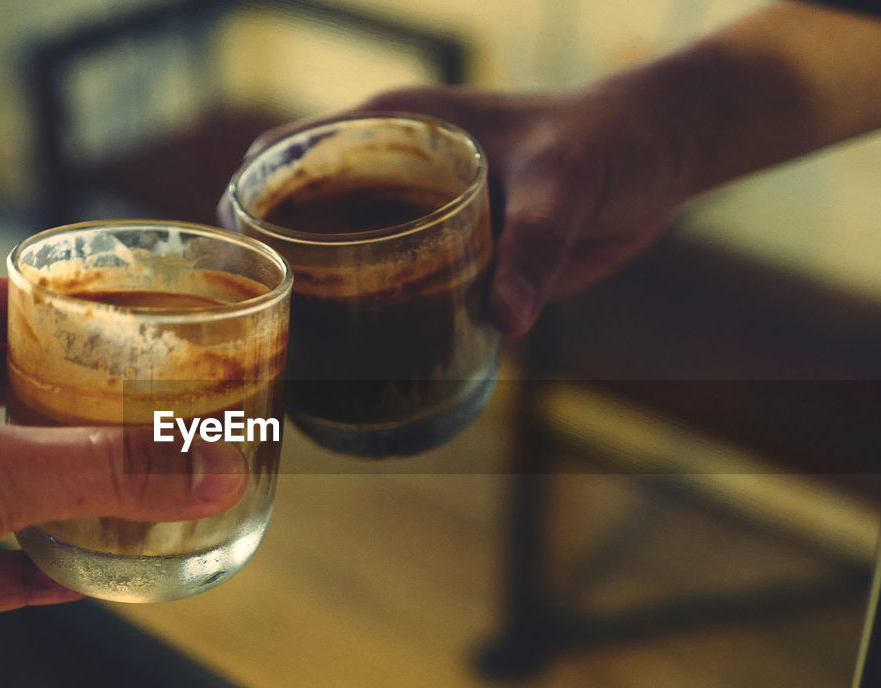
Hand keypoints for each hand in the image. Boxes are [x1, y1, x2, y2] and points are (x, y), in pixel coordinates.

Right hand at [221, 85, 687, 336]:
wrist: (659, 160)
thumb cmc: (608, 142)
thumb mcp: (564, 182)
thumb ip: (533, 245)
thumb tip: (505, 320)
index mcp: (395, 127)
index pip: (285, 153)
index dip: (241, 198)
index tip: (222, 258)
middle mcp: (391, 171)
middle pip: (298, 216)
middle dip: (269, 266)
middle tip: (252, 331)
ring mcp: (416, 216)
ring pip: (341, 258)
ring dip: (315, 301)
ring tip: (289, 360)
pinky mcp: (447, 255)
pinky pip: (392, 289)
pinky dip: (369, 321)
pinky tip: (358, 366)